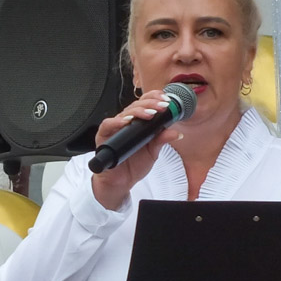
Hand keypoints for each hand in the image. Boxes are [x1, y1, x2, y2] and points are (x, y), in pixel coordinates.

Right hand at [91, 89, 183, 209]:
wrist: (121, 182)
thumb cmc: (134, 165)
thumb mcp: (153, 152)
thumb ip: (162, 141)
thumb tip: (176, 133)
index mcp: (138, 123)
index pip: (145, 104)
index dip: (155, 98)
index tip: (167, 101)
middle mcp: (126, 123)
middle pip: (136, 105)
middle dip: (151, 104)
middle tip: (163, 107)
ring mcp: (114, 128)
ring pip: (125, 112)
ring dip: (138, 111)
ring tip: (150, 114)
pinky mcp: (103, 136)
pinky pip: (108, 124)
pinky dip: (116, 122)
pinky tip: (127, 122)